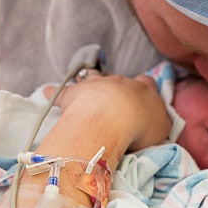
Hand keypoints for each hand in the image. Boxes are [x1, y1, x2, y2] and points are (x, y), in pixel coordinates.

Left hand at [46, 74, 171, 151]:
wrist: (113, 118)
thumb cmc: (141, 125)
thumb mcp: (161, 128)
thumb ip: (159, 122)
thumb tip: (156, 123)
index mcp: (144, 90)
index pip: (147, 83)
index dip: (145, 87)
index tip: (143, 93)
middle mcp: (121, 83)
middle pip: (119, 81)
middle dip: (117, 90)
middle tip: (115, 105)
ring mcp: (96, 85)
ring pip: (92, 80)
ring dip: (90, 88)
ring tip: (86, 98)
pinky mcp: (74, 94)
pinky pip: (61, 92)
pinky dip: (53, 93)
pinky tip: (46, 93)